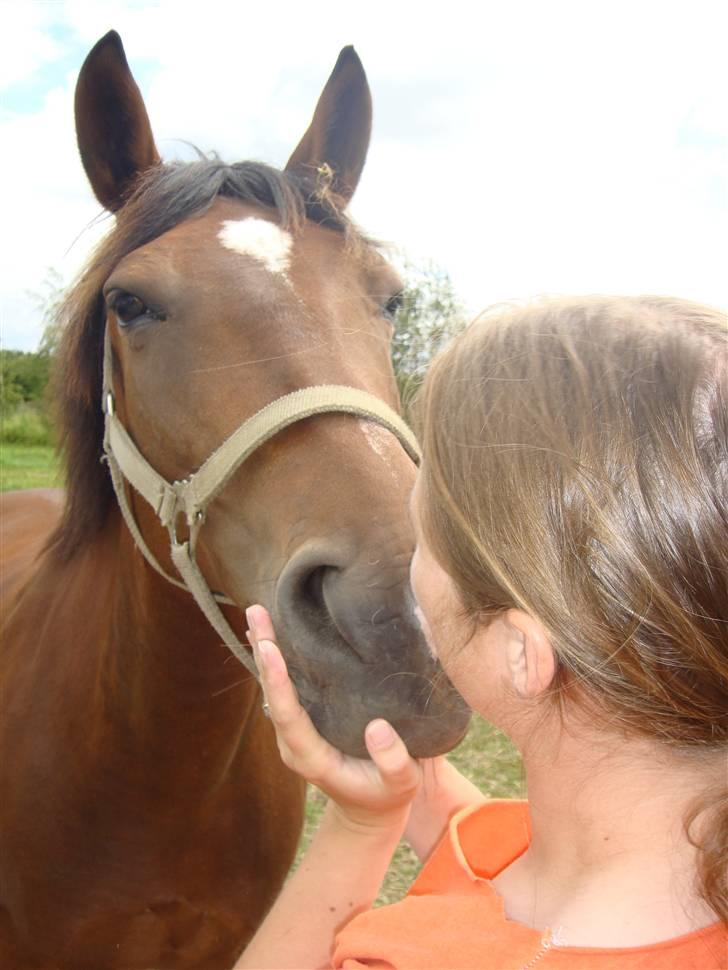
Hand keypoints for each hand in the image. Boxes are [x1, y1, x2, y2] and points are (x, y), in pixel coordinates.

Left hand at [245, 604, 421, 832]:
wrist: (371, 812)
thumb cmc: (388, 796)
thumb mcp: (401, 784)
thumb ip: (393, 761)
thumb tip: (377, 726)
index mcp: (312, 757)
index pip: (287, 714)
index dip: (277, 680)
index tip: (268, 648)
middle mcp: (295, 742)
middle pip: (272, 692)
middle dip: (264, 651)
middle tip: (256, 611)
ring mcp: (296, 730)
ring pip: (275, 686)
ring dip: (266, 650)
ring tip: (257, 613)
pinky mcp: (305, 720)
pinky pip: (286, 686)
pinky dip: (278, 659)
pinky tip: (273, 634)